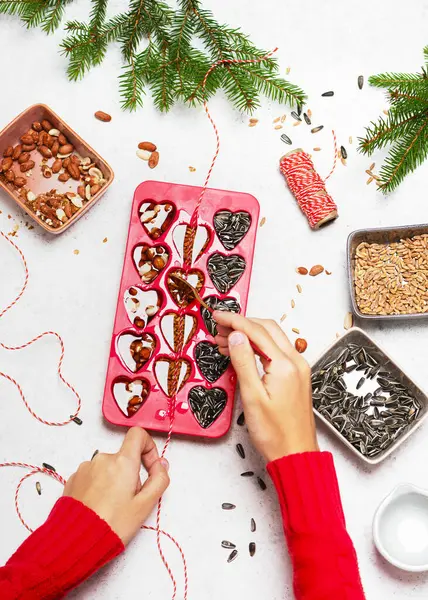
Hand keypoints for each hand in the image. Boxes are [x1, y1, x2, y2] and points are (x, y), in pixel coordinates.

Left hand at [63, 427, 169, 544]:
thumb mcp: (145, 505)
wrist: (74, 542)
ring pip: (108, 467)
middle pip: (124, 457)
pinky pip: (92, 475)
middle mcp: (102, 458)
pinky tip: (97, 507)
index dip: (148, 447)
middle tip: (129, 500)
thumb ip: (159, 479)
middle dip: (131, 474)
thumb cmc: (112, 525)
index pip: (138, 434)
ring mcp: (85, 468)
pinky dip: (98, 486)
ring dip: (113, 481)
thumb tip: (161, 465)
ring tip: (111, 507)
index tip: (148, 468)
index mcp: (122, 461)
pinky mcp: (74, 479)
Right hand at [214, 312, 317, 461]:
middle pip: (267, 329)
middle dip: (242, 324)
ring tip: (224, 341)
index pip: (256, 331)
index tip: (216, 316)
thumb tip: (236, 335)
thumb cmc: (274, 433)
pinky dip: (257, 347)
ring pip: (272, 339)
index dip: (234, 320)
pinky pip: (276, 352)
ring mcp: (298, 369)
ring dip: (249, 335)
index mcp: (285, 365)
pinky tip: (241, 354)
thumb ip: (243, 362)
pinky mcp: (295, 377)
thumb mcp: (252, 397)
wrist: (296, 455)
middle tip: (218, 328)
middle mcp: (295, 362)